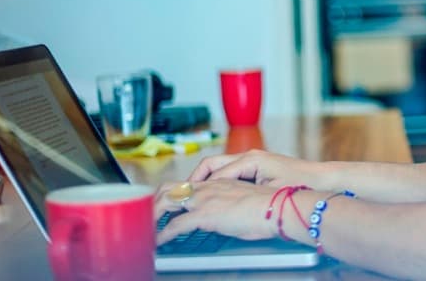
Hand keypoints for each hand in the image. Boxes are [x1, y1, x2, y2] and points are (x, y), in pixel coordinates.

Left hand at [153, 179, 278, 244]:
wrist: (277, 207)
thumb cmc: (269, 208)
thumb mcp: (246, 202)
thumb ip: (231, 206)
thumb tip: (228, 218)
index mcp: (219, 183)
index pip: (188, 184)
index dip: (173, 194)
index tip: (166, 205)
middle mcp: (208, 187)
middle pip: (170, 187)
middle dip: (155, 202)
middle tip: (149, 216)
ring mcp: (204, 199)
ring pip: (167, 201)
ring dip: (154, 215)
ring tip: (148, 228)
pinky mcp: (204, 214)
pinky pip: (175, 225)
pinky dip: (163, 235)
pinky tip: (159, 242)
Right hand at [188, 149, 329, 187]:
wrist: (320, 179)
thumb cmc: (299, 184)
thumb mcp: (268, 191)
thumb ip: (242, 192)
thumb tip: (219, 195)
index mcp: (250, 159)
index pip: (215, 172)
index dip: (199, 188)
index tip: (186, 201)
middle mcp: (248, 155)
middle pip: (211, 163)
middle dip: (195, 179)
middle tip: (182, 196)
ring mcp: (252, 159)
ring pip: (218, 166)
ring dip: (204, 179)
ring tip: (193, 196)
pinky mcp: (256, 165)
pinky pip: (228, 170)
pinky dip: (216, 180)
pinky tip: (213, 193)